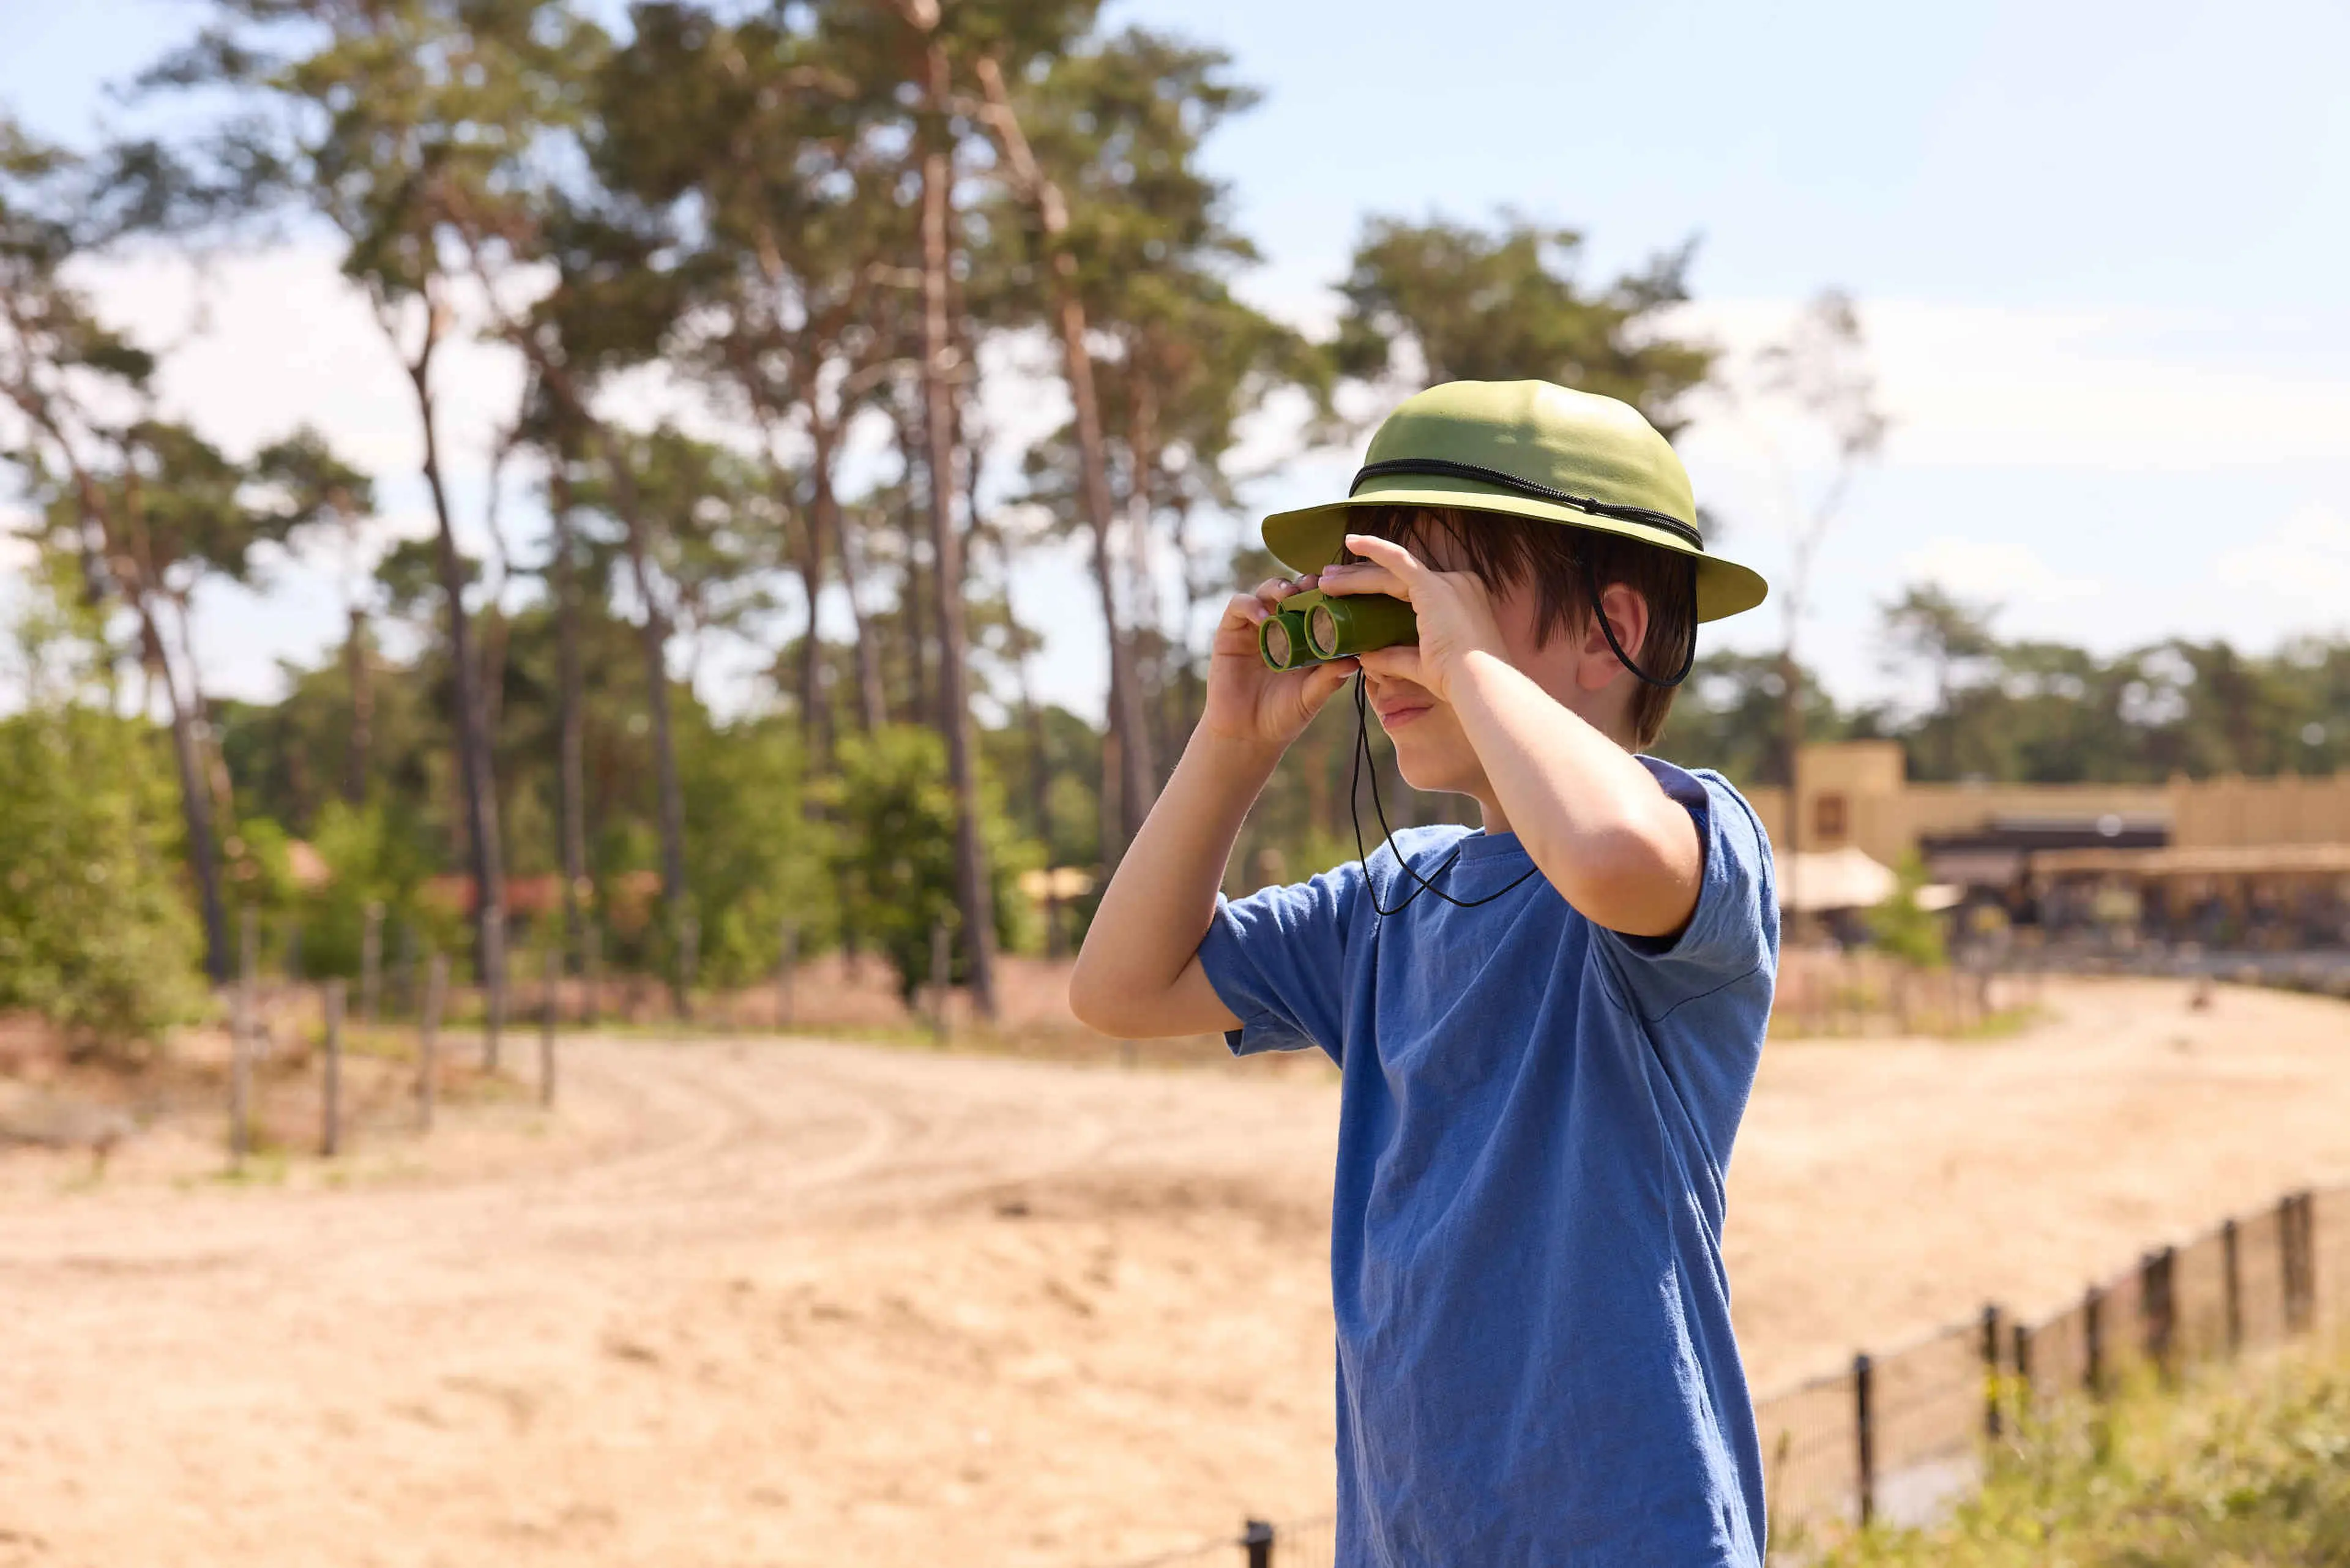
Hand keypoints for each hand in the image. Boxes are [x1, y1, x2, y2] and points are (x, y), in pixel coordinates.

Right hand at [1200, 576, 1358, 749]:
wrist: (1247, 735)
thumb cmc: (1283, 716)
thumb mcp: (1310, 697)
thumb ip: (1329, 679)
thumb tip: (1355, 661)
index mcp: (1304, 638)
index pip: (1317, 605)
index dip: (1327, 594)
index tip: (1340, 593)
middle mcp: (1280, 626)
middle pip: (1293, 591)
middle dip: (1305, 584)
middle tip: (1315, 586)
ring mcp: (1254, 627)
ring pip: (1266, 591)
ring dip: (1279, 588)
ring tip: (1290, 596)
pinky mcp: (1230, 632)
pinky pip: (1238, 606)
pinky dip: (1250, 606)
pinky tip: (1263, 618)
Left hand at [1319, 533, 1507, 703]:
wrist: (1480, 683)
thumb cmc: (1459, 681)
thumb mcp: (1421, 665)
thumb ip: (1394, 658)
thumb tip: (1365, 658)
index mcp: (1460, 601)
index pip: (1412, 588)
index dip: (1379, 589)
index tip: (1352, 595)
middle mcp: (1458, 584)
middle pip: (1400, 576)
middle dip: (1362, 579)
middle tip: (1330, 583)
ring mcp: (1448, 582)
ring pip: (1392, 571)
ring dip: (1356, 575)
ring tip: (1326, 580)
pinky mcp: (1433, 586)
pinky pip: (1398, 560)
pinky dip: (1374, 549)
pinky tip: (1352, 543)